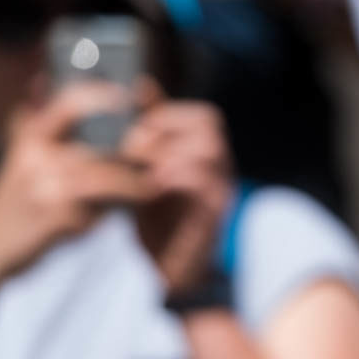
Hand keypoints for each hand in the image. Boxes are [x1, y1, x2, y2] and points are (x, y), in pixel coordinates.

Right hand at [0, 81, 149, 305]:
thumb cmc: (15, 199)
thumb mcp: (20, 155)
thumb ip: (37, 122)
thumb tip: (44, 79)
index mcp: (30, 136)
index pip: (68, 103)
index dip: (100, 95)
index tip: (129, 96)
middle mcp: (35, 156)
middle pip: (100, 145)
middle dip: (134, 152)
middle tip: (161, 155)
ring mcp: (46, 186)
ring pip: (108, 177)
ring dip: (136, 184)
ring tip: (152, 187)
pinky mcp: (57, 217)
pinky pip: (102, 208)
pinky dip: (118, 208)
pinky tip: (128, 209)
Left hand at [121, 81, 236, 293]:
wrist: (165, 272)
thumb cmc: (155, 219)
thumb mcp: (145, 168)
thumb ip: (148, 132)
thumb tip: (143, 85)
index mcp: (208, 158)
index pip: (206, 116)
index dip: (169, 115)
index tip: (138, 130)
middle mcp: (222, 171)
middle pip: (210, 126)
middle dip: (167, 130)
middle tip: (137, 148)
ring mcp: (221, 193)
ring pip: (209, 150)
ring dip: (167, 152)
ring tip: (140, 168)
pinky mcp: (213, 217)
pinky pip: (202, 183)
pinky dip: (171, 179)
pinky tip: (148, 188)